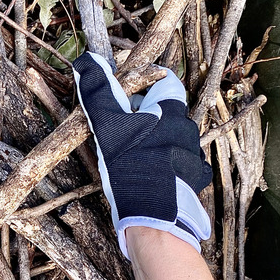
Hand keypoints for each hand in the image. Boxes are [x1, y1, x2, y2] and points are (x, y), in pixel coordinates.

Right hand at [72, 51, 211, 257]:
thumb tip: (87, 61)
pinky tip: (143, 177)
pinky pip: (176, 166)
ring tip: (128, 156)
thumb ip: (98, 92)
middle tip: (118, 127)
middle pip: (166, 112)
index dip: (144, 83)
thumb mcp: (108, 126)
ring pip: (171, 140)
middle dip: (145, 115)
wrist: (155, 219)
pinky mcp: (192, 183)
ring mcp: (192, 159)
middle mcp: (188, 131)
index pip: (165, 82)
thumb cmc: (131, 166)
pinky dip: (161, 166)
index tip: (124, 94)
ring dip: (152, 142)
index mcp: (171, 112)